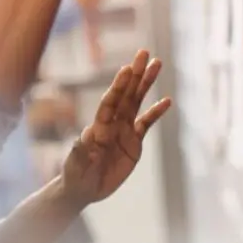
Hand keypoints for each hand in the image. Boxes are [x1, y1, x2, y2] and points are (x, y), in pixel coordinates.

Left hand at [60, 50, 171, 204]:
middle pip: (125, 95)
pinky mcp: (133, 142)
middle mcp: (111, 124)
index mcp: (98, 128)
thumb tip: (83, 137)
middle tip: (144, 53)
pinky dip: (156, 112)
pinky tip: (167, 100)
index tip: (126, 69)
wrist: (83, 189)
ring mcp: (123, 131)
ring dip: (146, 84)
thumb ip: (80, 152)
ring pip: (137, 102)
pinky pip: (146, 123)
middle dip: (135, 75)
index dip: (118, 86)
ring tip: (157, 64)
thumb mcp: (76, 167)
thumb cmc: (75, 177)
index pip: (109, 103)